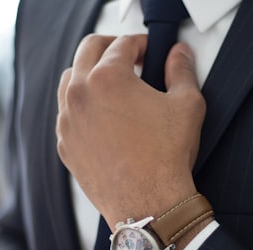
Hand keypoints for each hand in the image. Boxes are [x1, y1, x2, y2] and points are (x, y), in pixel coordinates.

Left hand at [56, 34, 205, 229]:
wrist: (148, 204)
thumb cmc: (167, 157)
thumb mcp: (187, 105)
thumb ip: (182, 71)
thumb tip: (179, 54)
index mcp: (108, 78)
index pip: (122, 44)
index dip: (141, 43)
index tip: (149, 51)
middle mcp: (80, 95)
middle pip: (88, 51)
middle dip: (110, 47)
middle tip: (129, 57)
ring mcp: (67, 122)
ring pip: (70, 80)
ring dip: (90, 73)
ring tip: (111, 85)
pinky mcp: (65, 145)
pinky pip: (66, 114)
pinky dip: (81, 106)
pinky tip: (101, 117)